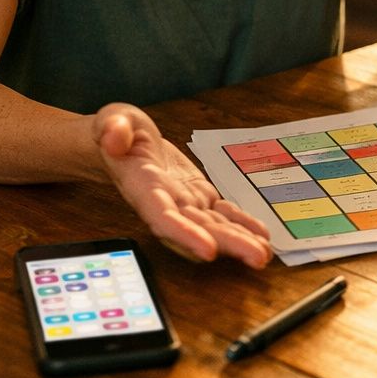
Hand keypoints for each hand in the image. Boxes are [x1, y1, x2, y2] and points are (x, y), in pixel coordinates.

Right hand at [93, 104, 272, 267]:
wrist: (125, 139)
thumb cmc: (117, 130)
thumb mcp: (111, 120)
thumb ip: (112, 128)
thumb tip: (114, 137)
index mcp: (141, 187)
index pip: (162, 217)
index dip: (185, 235)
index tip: (209, 250)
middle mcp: (164, 203)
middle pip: (197, 230)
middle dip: (228, 245)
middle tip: (258, 257)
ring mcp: (183, 202)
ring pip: (213, 226)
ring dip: (240, 240)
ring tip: (265, 252)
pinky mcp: (198, 196)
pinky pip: (221, 213)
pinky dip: (242, 223)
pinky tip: (261, 234)